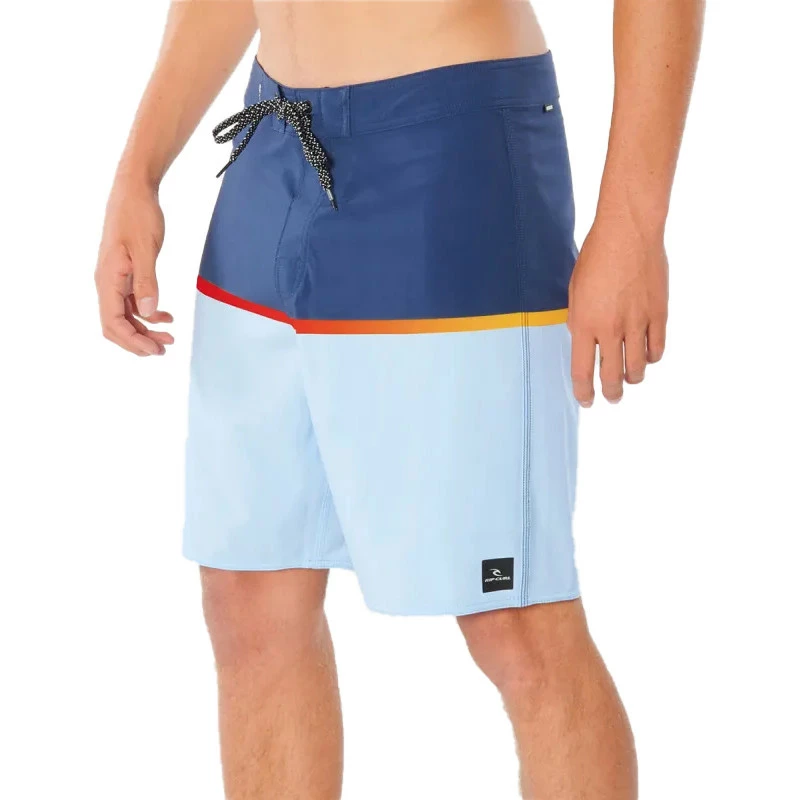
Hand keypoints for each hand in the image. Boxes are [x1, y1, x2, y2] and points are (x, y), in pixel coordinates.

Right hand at [95, 177, 173, 355]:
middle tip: (165, 348)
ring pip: (126, 315)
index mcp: (108, 278)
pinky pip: (132, 302)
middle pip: (116, 324)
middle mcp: (107, 282)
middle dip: (138, 340)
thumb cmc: (138, 215)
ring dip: (145, 329)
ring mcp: (115, 279)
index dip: (132, 341)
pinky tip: (166, 316)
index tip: (154, 350)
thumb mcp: (146, 248)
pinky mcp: (125, 274)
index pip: (113, 322)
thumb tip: (147, 312)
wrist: (134, 191)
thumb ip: (147, 281)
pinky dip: (148, 313)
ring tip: (169, 338)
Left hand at [567, 210, 667, 405]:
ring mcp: (637, 323)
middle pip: (611, 376)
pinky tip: (646, 356)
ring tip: (629, 378)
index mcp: (584, 323)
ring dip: (632, 378)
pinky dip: (651, 358)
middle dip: (610, 393)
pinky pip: (657, 349)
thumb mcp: (575, 290)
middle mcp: (610, 329)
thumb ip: (579, 319)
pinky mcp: (659, 314)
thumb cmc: (596, 256)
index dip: (583, 391)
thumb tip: (584, 341)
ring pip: (637, 368)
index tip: (585, 400)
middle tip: (611, 398)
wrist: (629, 232)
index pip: (582, 370)